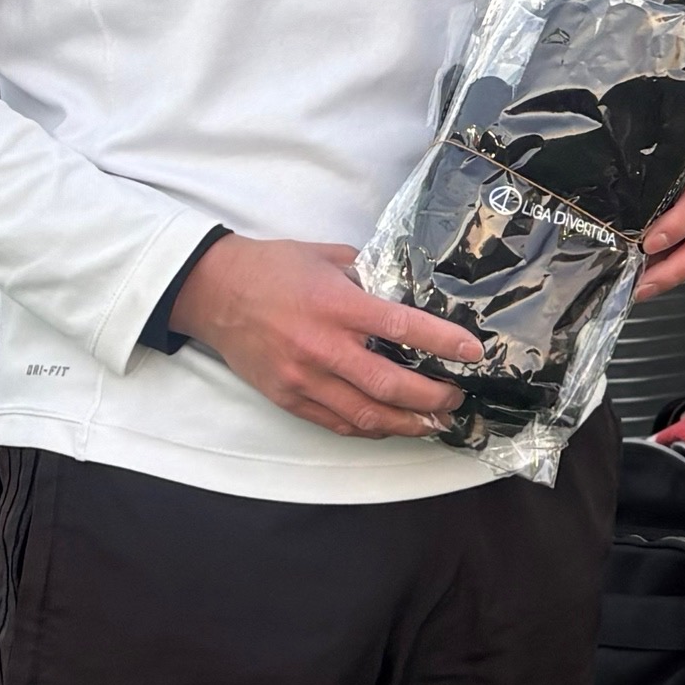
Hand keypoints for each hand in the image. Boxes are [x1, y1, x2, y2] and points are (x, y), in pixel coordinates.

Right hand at [168, 235, 476, 439]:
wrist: (211, 291)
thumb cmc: (271, 268)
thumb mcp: (327, 256)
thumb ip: (367, 274)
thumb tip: (402, 289)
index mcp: (337, 305)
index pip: (401, 328)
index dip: (442, 342)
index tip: (472, 352)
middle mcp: (322, 346)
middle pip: (389, 384)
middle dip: (431, 397)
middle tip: (455, 398)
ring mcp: (303, 377)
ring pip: (365, 413)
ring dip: (406, 423)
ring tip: (434, 423)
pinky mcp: (287, 396)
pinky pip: (336, 422)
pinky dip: (368, 427)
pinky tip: (390, 425)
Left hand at [637, 141, 684, 298]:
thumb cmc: (673, 140)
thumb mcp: (663, 144)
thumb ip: (643, 167)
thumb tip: (607, 197)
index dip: (677, 225)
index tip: (648, 243)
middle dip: (676, 266)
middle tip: (644, 283)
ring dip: (674, 272)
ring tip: (643, 286)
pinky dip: (675, 268)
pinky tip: (653, 276)